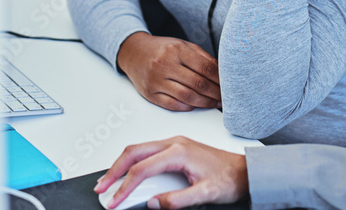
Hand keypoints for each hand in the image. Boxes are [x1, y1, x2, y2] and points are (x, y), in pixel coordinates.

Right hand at [95, 137, 248, 209]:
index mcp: (179, 151)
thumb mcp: (205, 194)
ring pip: (139, 150)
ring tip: (109, 182)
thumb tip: (154, 203)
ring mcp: (174, 144)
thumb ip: (177, 200)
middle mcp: (174, 143)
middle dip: (114, 170)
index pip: (143, 169)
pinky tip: (127, 174)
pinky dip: (132, 163)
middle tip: (102, 188)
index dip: (125, 187)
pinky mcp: (175, 149)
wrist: (244, 171)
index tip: (115, 201)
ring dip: (121, 165)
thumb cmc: (229, 178)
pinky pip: (147, 153)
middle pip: (134, 152)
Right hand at [117, 32, 221, 110]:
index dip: (220, 79)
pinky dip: (186, 107)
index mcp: (176, 50)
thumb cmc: (162, 49)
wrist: (134, 53)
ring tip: (214, 103)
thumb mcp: (182, 45)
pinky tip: (195, 105)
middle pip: (198, 83)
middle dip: (215, 93)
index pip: (205, 67)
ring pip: (187, 96)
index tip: (228, 86)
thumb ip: (202, 57)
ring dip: (204, 103)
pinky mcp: (150, 93)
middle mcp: (165, 64)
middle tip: (224, 98)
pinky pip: (172, 104)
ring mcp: (156, 80)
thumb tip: (221, 74)